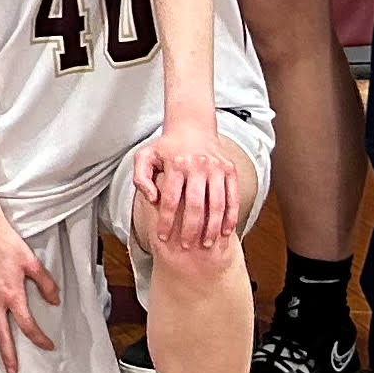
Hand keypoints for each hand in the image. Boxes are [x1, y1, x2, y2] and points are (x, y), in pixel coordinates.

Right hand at [0, 211, 55, 372]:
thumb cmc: (7, 243)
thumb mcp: (32, 262)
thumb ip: (45, 283)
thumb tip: (54, 300)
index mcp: (12, 295)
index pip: (27, 325)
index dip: (39, 339)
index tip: (47, 345)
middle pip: (0, 334)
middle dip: (7, 354)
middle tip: (11, 371)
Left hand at [136, 121, 246, 256]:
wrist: (192, 126)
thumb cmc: (167, 146)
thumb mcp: (145, 156)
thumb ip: (140, 178)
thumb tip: (153, 199)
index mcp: (176, 164)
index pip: (171, 200)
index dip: (167, 221)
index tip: (163, 237)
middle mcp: (198, 166)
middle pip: (196, 206)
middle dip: (190, 230)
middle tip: (186, 246)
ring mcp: (217, 168)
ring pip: (217, 205)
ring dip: (212, 228)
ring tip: (206, 244)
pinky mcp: (230, 170)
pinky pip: (233, 198)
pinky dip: (231, 217)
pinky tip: (225, 232)